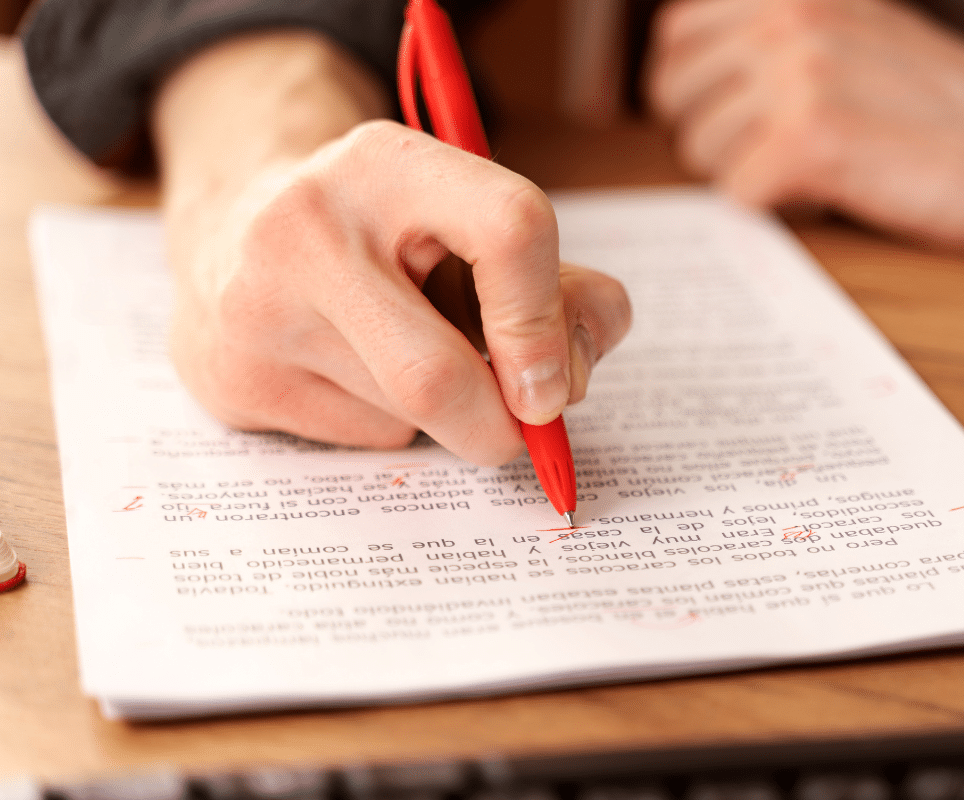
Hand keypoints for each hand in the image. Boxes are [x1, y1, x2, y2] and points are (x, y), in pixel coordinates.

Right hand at [154, 32, 630, 464]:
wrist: (237, 230)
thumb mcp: (472, 224)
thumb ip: (558, 288)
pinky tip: (353, 374)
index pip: (511, 230)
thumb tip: (575, 374)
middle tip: (519, 424)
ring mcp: (255, 309)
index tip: (556, 379)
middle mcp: (306, 227)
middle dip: (500, 425)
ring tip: (405, 354)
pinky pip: (359, 438)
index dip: (549, 321)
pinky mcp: (230, 378)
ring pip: (405, 419)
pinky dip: (392, 425)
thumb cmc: (388, 234)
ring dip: (443, 416)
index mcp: (387, 162)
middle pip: (437, 377)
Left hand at [645, 0, 963, 248]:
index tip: (740, 117)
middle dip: (714, 135)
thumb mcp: (855, 33)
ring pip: (700, 149)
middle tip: (782, 152)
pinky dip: (778, 208)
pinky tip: (831, 194)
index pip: (675, 35)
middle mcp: (786, 14)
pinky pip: (737, 193)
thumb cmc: (947, 107)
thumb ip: (775, 36)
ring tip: (820, 169)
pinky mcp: (811, 138)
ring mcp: (797, 72)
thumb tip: (678, 72)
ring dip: (749, 175)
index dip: (693, 89)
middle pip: (674, 97)